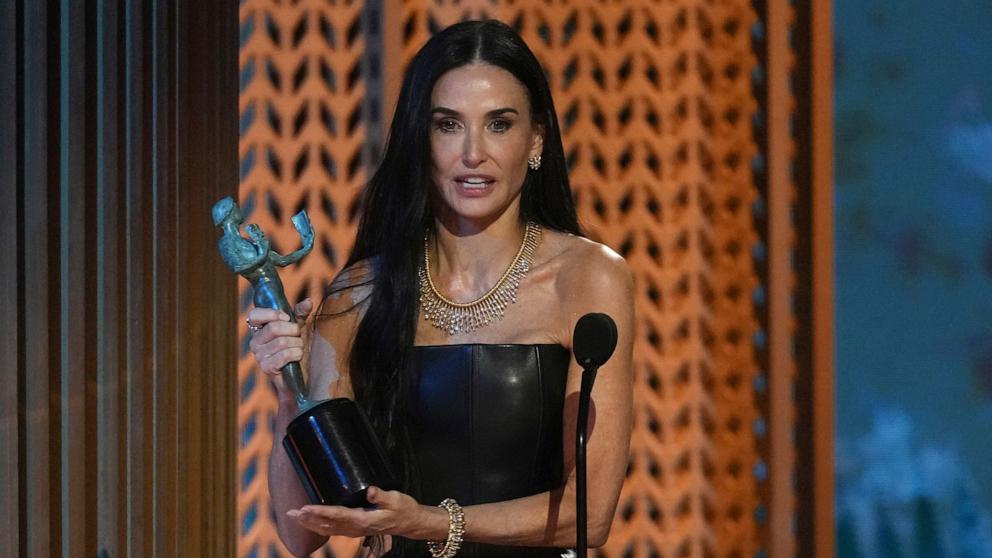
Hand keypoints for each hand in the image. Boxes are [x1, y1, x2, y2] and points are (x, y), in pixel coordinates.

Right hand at [246, 298, 312, 398]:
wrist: (300, 375)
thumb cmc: (296, 348)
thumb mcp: (299, 328)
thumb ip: (301, 314)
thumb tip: (308, 301)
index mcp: (259, 329)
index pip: (254, 315)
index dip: (271, 314)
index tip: (287, 317)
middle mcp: (255, 342)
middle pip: (273, 328)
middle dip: (292, 331)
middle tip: (298, 337)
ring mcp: (259, 356)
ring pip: (282, 342)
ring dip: (297, 344)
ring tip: (299, 348)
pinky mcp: (267, 367)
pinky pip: (284, 355)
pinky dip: (296, 354)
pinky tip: (297, 357)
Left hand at [286, 486, 437, 538]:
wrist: (409, 523)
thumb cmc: (403, 509)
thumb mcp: (396, 499)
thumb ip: (382, 495)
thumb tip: (369, 490)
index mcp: (363, 520)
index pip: (336, 515)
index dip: (319, 512)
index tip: (305, 508)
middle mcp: (355, 528)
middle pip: (327, 525)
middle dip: (308, 519)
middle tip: (291, 512)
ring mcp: (354, 530)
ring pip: (327, 529)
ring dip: (310, 523)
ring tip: (295, 517)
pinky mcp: (355, 528)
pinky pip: (333, 529)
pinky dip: (319, 527)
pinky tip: (311, 522)